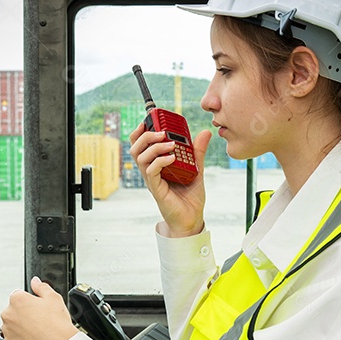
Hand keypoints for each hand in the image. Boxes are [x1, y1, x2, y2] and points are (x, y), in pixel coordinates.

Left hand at [0, 277, 79, 339]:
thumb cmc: (58, 324)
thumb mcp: (54, 298)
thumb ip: (41, 287)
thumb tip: (35, 281)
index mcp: (17, 299)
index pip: (18, 297)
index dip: (30, 303)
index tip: (38, 310)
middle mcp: (7, 313)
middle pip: (13, 312)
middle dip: (23, 316)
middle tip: (39, 322)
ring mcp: (6, 331)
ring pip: (11, 327)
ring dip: (20, 329)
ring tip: (36, 333)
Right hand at [129, 123, 211, 237]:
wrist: (192, 219)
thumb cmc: (190, 196)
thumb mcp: (197, 169)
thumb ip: (197, 151)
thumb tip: (205, 132)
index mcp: (156, 164)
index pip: (140, 144)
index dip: (140, 131)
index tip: (149, 121)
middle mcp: (151, 171)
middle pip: (135, 148)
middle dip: (145, 136)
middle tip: (161, 132)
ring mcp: (152, 180)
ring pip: (140, 158)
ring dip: (154, 147)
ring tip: (170, 145)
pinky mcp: (157, 189)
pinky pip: (152, 172)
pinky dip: (160, 161)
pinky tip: (172, 158)